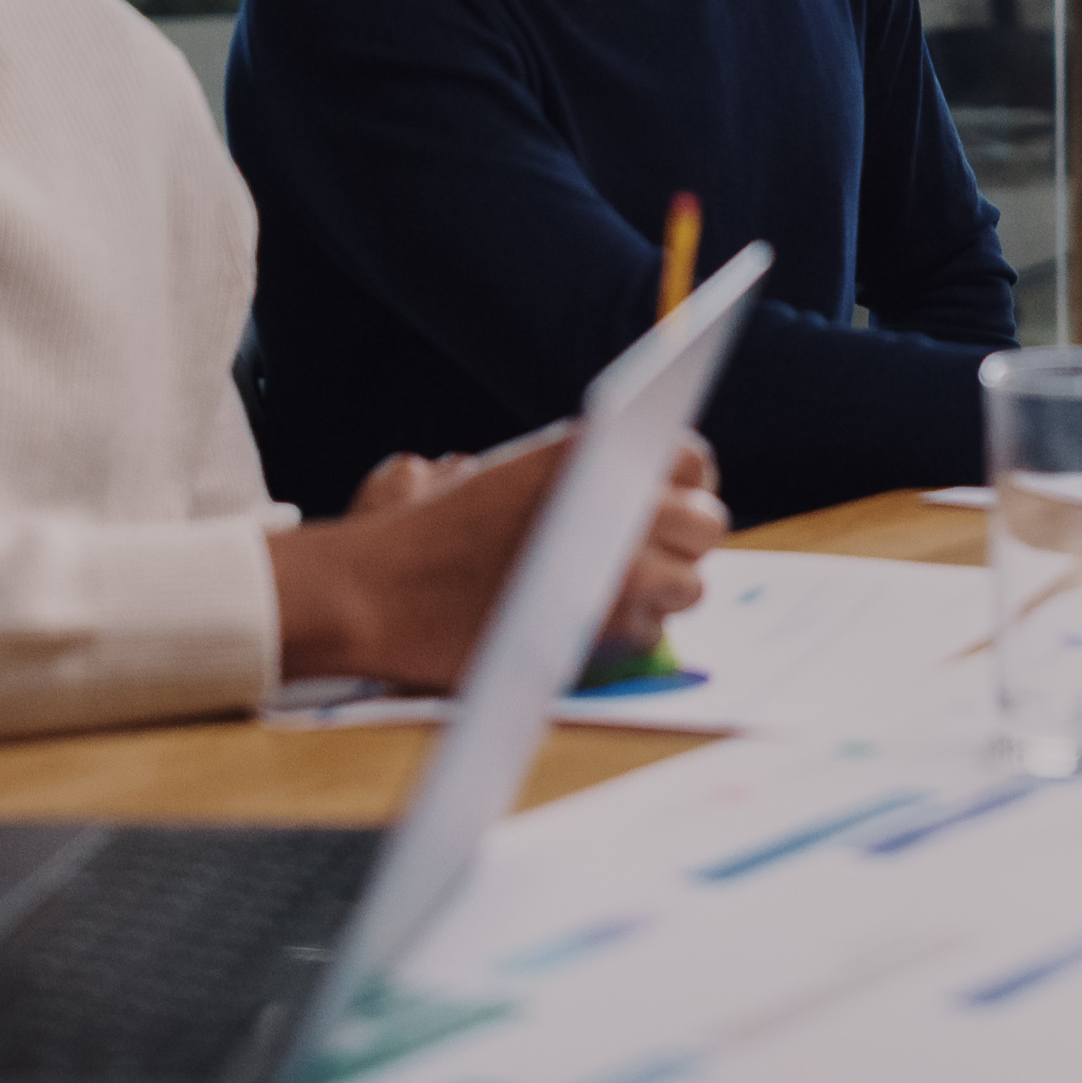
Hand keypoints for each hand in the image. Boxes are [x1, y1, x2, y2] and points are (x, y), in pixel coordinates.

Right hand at [278, 429, 727, 688]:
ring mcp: (614, 565)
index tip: (675, 503)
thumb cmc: (436, 533)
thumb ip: (589, 479)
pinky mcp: (600, 627)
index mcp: (589, 451)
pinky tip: (592, 622)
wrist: (376, 590)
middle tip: (657, 556)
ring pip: (690, 584)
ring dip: (666, 592)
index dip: (689, 486)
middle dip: (687, 542)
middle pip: (705, 523)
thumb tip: (658, 491)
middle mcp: (614, 500)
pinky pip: (650, 631)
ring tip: (623, 593)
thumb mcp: (516, 475)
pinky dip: (631, 631)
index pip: (691, 460)